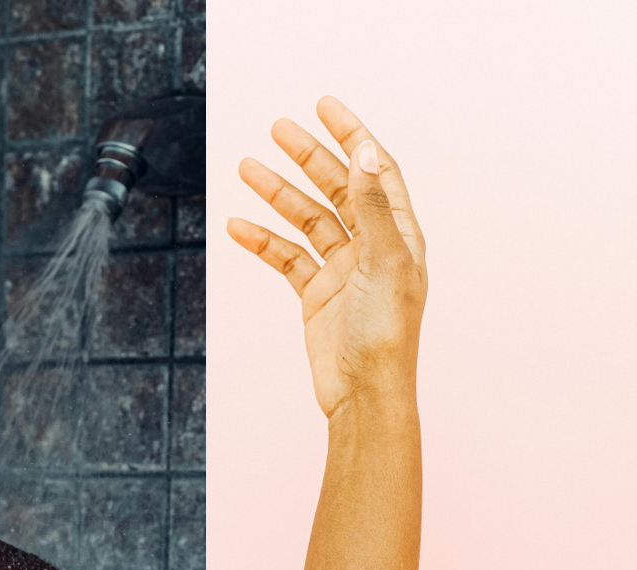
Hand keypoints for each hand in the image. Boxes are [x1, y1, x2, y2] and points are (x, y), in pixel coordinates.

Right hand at [228, 97, 427, 416]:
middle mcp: (372, 248)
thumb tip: (365, 153)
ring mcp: (342, 271)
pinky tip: (238, 226)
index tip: (324, 107)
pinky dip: (262, 241)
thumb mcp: (383, 263)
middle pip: (337, 188)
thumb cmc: (385, 336)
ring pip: (306, 220)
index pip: (375, 170)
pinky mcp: (316, 295)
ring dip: (277, 194)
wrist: (363, 395)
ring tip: (246, 168)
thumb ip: (371, 208)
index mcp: (398, 235)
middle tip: (278, 129)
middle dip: (307, 157)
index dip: (352, 136)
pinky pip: (286, 258)